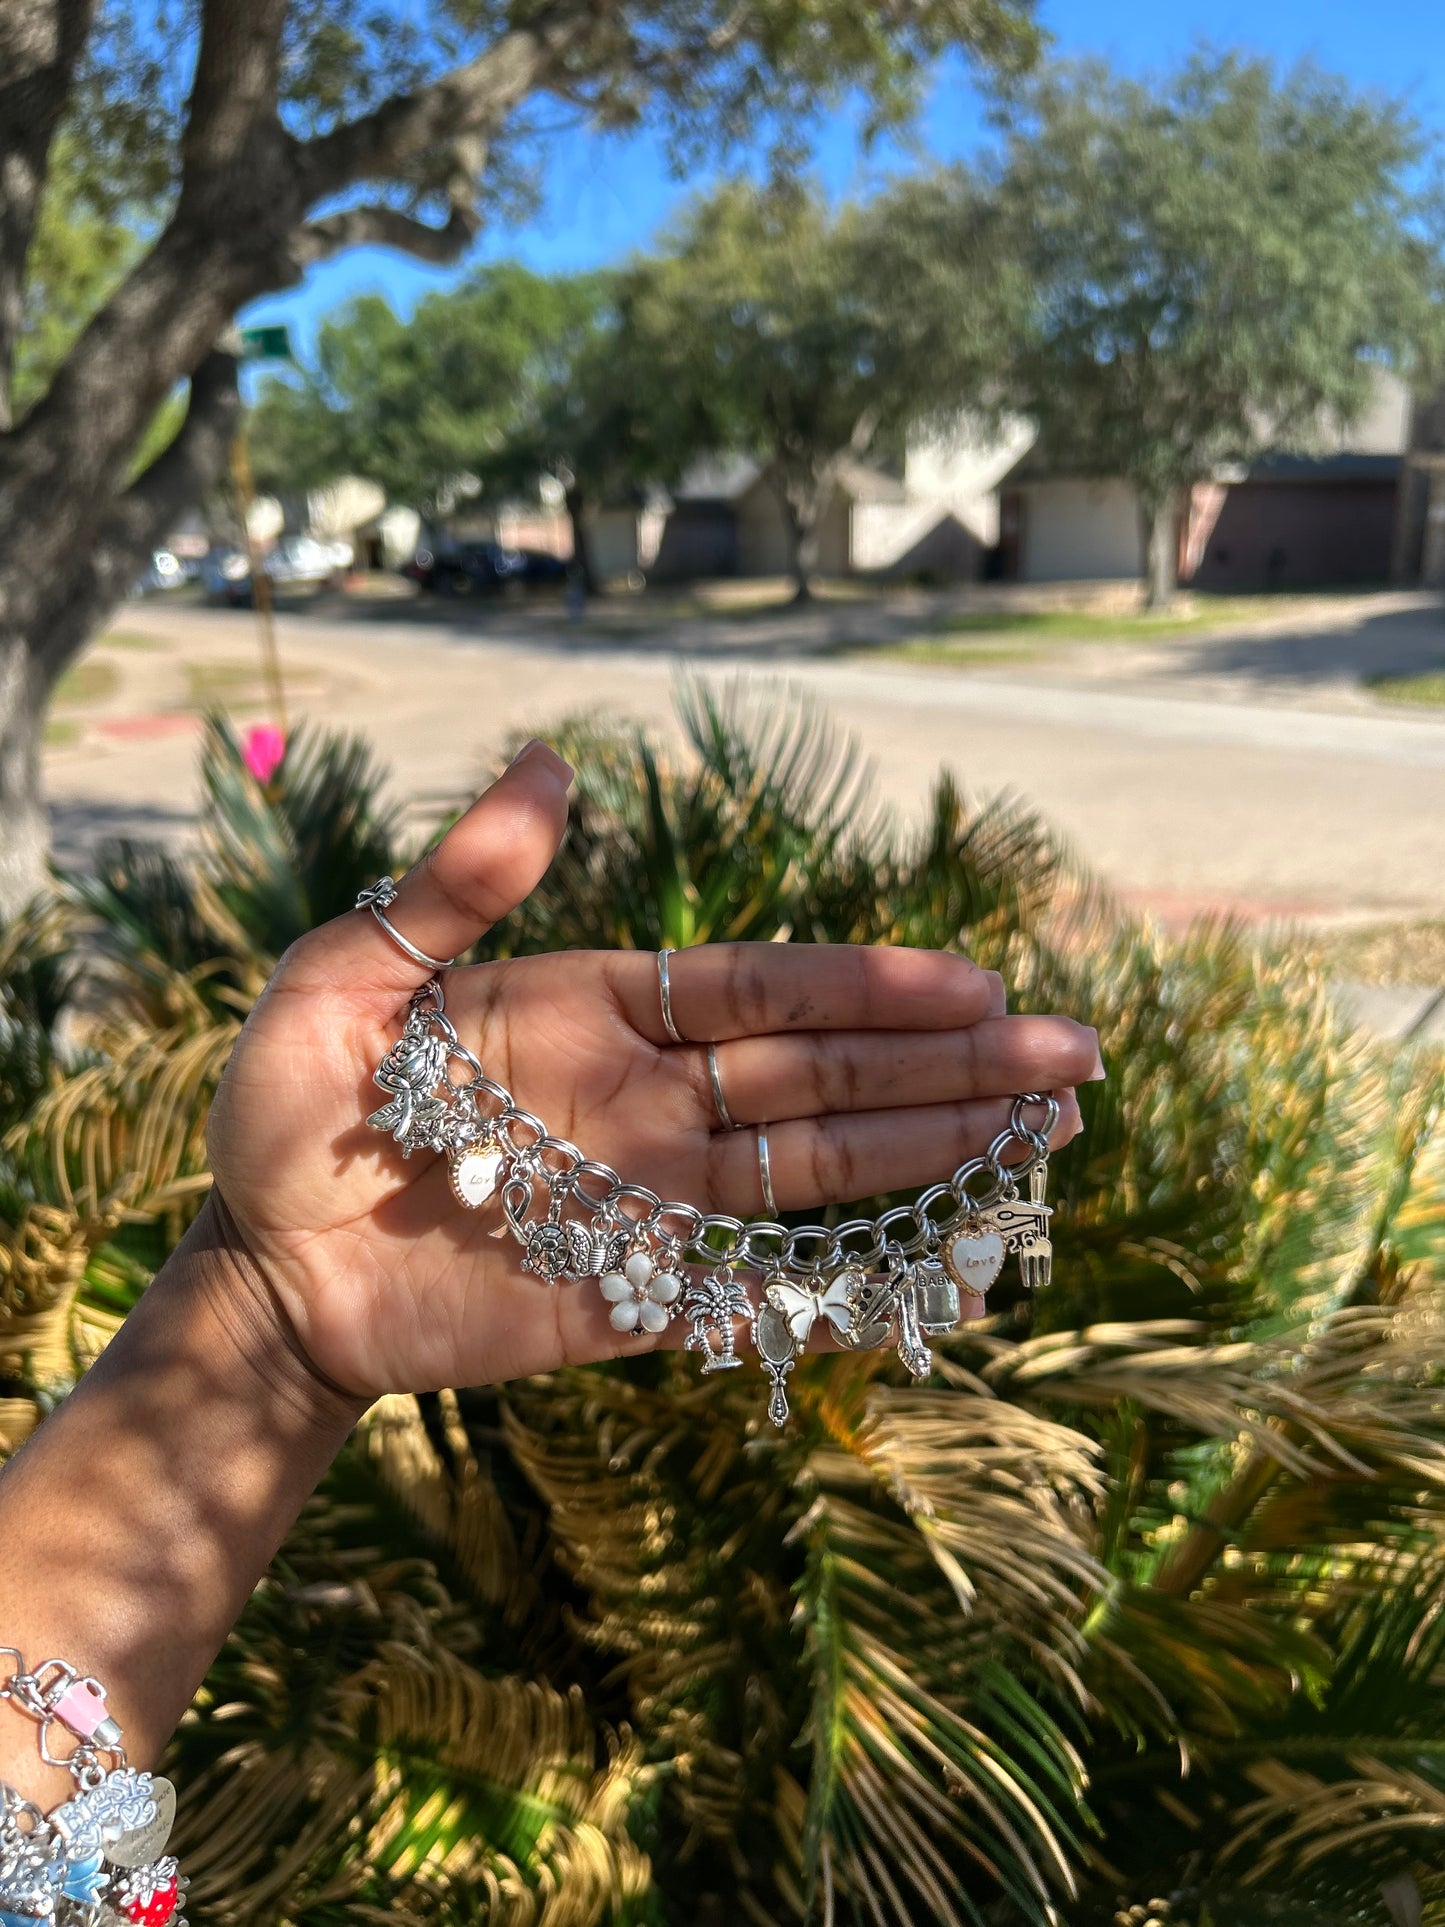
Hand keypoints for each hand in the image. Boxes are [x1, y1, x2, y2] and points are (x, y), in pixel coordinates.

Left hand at [206, 741, 1099, 1399]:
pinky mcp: (636, 1297)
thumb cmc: (288, 1113)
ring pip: (821, 1168)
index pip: (765, 991)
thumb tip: (554, 768)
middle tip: (1073, 1056)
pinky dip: (844, 1287)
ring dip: (936, 1149)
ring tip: (1048, 1130)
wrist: (261, 1271)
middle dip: (950, 1066)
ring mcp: (654, 1200)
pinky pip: (759, 1289)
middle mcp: (653, 1097)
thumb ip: (456, 886)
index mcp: (603, 1010)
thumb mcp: (348, 978)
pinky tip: (944, 1271)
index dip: (868, 988)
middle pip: (827, 1076)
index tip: (971, 985)